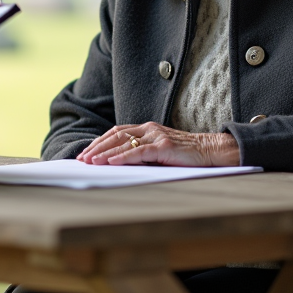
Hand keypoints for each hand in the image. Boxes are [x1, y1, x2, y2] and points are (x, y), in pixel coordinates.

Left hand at [77, 122, 239, 166]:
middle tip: (82, 159)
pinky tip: (111, 162)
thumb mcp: (159, 152)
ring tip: (91, 162)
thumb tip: (118, 164)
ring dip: (105, 153)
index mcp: (146, 129)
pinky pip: (139, 151)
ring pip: (124, 142)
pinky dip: (123, 157)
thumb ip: (142, 153)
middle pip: (115, 136)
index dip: (99, 142)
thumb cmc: (184, 155)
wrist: (210, 150)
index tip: (86, 154)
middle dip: (96, 148)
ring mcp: (156, 136)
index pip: (116, 132)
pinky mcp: (164, 146)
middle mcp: (148, 129)